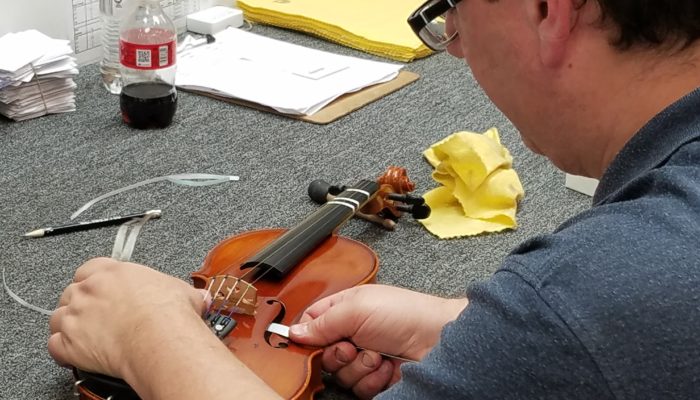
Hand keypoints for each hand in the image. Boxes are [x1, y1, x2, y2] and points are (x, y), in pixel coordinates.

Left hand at [48, 257, 206, 378]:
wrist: (160, 338)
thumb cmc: (169, 313)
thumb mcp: (182, 291)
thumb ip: (182, 291)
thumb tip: (200, 297)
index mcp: (112, 271)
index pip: (89, 269)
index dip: (94, 281)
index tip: (101, 290)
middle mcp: (89, 290)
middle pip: (71, 292)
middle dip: (81, 304)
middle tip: (98, 316)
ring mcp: (76, 316)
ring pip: (57, 317)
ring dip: (68, 326)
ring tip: (85, 335)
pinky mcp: (70, 343)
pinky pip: (55, 346)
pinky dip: (63, 351)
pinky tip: (77, 354)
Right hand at [289, 284, 466, 398]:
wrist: (438, 339)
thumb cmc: (403, 313)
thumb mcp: (357, 308)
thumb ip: (323, 321)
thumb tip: (294, 331)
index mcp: (344, 309)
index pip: (312, 323)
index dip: (308, 335)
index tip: (311, 342)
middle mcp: (352, 333)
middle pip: (323, 354)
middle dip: (338, 354)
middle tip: (353, 346)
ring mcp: (364, 357)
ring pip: (340, 374)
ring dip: (359, 367)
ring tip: (377, 354)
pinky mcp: (376, 378)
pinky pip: (358, 388)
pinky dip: (372, 379)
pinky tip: (386, 367)